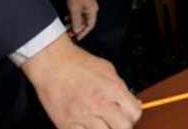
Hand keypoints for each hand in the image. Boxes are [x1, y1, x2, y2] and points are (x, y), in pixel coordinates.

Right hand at [22, 34, 140, 127]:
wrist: (53, 65)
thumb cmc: (79, 64)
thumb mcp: (108, 70)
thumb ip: (121, 88)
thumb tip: (132, 102)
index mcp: (113, 90)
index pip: (135, 113)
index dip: (133, 114)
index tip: (128, 113)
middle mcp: (99, 105)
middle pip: (123, 128)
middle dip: (122, 124)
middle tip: (116, 120)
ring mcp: (82, 117)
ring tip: (100, 122)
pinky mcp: (66, 125)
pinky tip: (86, 125)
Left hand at [66, 0, 97, 40]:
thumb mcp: (75, 9)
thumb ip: (76, 21)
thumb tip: (77, 31)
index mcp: (92, 10)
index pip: (90, 25)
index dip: (84, 32)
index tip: (77, 38)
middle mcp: (90, 9)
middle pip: (85, 22)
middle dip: (77, 28)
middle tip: (69, 33)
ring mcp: (86, 6)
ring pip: (80, 18)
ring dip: (73, 23)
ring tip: (66, 27)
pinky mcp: (81, 3)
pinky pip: (78, 13)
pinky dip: (72, 17)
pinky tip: (66, 18)